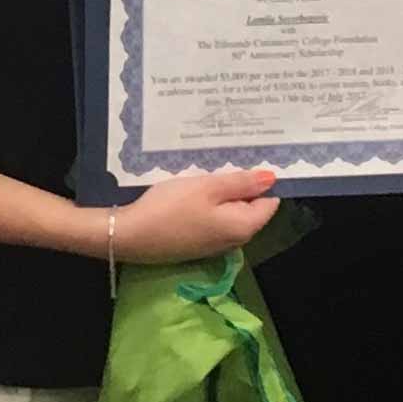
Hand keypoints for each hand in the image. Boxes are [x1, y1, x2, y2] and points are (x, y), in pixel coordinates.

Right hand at [114, 170, 278, 263]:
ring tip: (211, 167)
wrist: (130, 235)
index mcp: (243, 227)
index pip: (269, 202)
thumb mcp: (208, 187)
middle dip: (243, 184)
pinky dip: (211, 203)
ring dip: (224, 192)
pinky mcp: (198, 243)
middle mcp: (235, 240)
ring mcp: (215, 244)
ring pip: (231, 212)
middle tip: (229, 157)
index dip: (264, 180)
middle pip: (250, 207)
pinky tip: (197, 187)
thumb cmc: (171, 207)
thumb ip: (241, 183)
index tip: (253, 158)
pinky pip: (215, 219)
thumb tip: (271, 179)